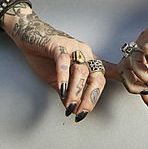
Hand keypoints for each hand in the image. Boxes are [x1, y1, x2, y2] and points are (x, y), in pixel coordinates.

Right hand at [2, 4, 107, 121]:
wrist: (29, 36)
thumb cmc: (45, 55)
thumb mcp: (58, 79)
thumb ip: (66, 92)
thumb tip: (71, 108)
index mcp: (87, 60)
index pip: (103, 75)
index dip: (109, 87)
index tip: (119, 94)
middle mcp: (84, 53)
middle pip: (96, 76)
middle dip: (90, 98)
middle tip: (81, 112)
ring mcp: (73, 47)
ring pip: (81, 72)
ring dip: (76, 92)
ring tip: (70, 106)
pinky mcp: (58, 44)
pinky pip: (64, 62)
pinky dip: (64, 77)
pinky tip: (62, 90)